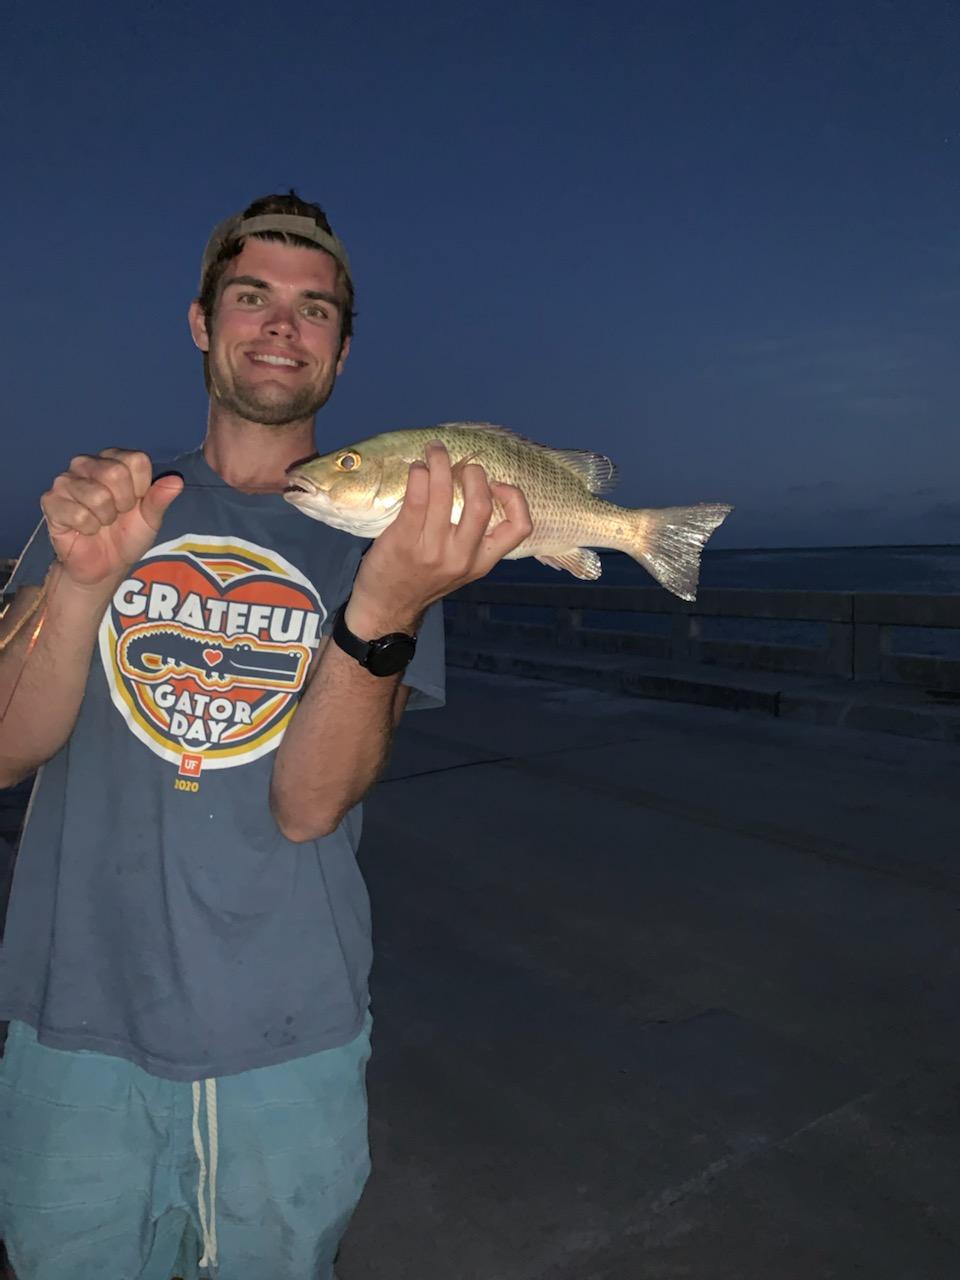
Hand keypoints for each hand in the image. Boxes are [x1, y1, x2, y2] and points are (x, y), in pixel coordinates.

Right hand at [40, 449, 182, 587]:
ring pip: (96, 495)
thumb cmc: (127, 535)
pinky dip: (88, 529)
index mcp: (114, 459)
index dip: (142, 489)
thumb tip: (176, 481)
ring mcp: (65, 480)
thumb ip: (161, 498)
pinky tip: (84, 530)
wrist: (105, 565)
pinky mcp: (50, 500)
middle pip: (115, 472)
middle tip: (117, 515)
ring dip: (105, 518)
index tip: (135, 504)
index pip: (137, 460)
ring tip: (101, 523)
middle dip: (123, 503)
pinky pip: (77, 513)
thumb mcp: (151, 519)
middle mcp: (87, 463)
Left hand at [347, 442, 531, 635]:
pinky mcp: (403, 542)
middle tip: (463, 465)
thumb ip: (471, 537)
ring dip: (440, 462)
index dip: (515, 499)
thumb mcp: (459, 566)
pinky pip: (416, 498)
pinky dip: (418, 474)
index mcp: (481, 562)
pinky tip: (416, 469)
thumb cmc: (423, 580)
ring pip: (444, 494)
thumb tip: (474, 485)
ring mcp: (432, 550)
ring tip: (434, 451)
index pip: (519, 529)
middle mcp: (461, 557)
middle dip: (474, 473)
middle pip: (481, 505)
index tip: (497, 485)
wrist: (387, 608)